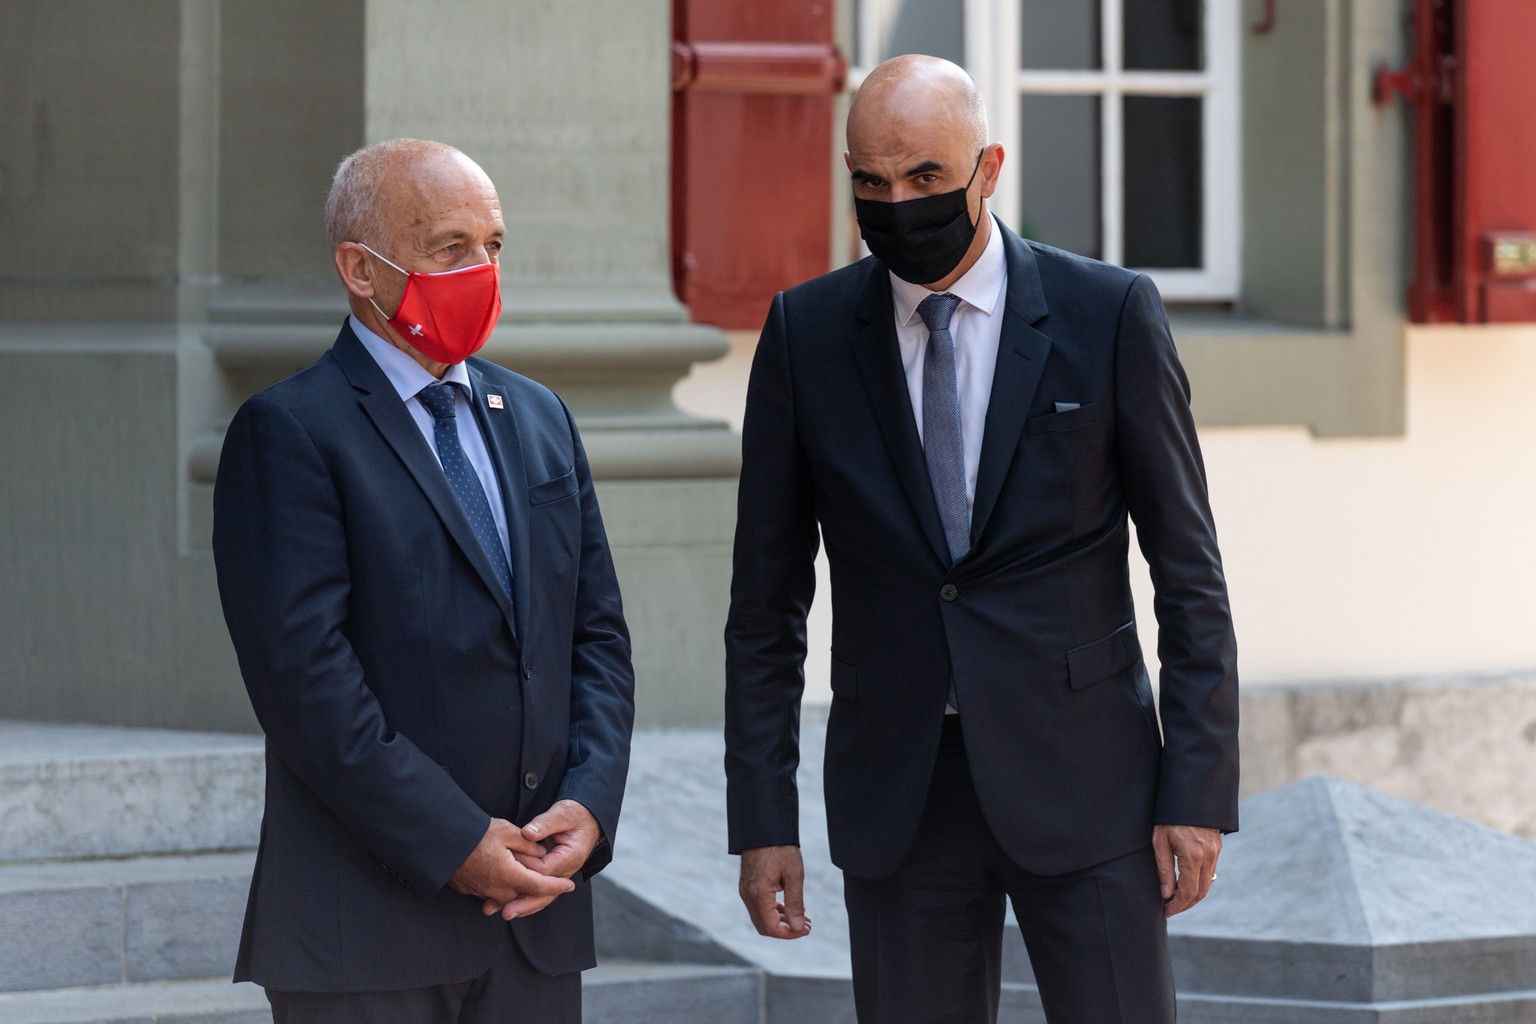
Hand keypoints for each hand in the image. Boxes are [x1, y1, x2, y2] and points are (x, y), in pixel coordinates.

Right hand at [448, 818, 573, 919]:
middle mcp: (497, 889)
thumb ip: (527, 844)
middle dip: (539, 888)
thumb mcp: (506, 831)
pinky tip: (504, 875)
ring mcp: (482, 892)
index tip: (570, 886)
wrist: (440, 842)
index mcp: (509, 875)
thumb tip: (540, 852)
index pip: (539, 886)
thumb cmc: (473, 834)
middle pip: (525, 894)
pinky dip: (503, 887)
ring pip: (508, 895)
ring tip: (528, 876)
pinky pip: (492, 893)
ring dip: (520, 888)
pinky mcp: (469, 890)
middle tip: (554, 880)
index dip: (557, 886)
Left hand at [476, 800, 603, 921]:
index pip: (545, 869)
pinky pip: (539, 891)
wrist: (587, 819)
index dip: (525, 868)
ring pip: (542, 897)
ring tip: (502, 912)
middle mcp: (567, 871)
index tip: (506, 867)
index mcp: (571, 856)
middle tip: (506, 912)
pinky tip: (507, 904)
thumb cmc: (575, 814)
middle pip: (545, 893)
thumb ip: (545, 823)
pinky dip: (524, 898)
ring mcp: (560, 875)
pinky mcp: (552, 875)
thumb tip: (526, 834)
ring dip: (522, 906)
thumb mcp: (562, 813)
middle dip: (524, 903)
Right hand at [738, 845, 810, 938]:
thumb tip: (797, 927)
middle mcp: (748, 895)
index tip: (806, 929)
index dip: (789, 934)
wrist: (764, 827)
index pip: (771, 928)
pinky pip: (759, 907)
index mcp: (759, 894)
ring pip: (761, 918)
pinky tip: (789, 908)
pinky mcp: (747, 885)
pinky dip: (774, 912)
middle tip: (806, 925)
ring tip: (802, 918)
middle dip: (786, 930)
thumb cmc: (781, 848)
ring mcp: (745, 890)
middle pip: (764, 927)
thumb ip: (795, 904)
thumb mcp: (794, 875)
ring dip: (781, 921)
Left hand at [1153, 824, 1221, 917]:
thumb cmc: (1170, 817)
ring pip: (1207, 885)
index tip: (1165, 912)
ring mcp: (1215, 853)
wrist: (1191, 795)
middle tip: (1170, 909)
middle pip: (1200, 893)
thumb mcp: (1160, 841)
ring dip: (1193, 896)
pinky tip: (1187, 884)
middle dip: (1185, 905)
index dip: (1176, 906)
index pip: (1187, 892)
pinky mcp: (1217, 849)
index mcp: (1192, 856)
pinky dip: (1199, 884)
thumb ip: (1164, 869)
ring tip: (1176, 900)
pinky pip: (1210, 873)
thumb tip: (1166, 894)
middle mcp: (1208, 857)